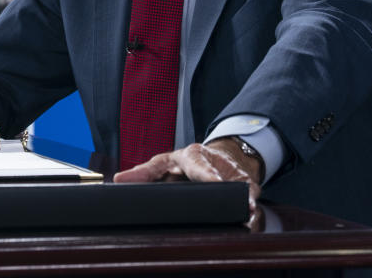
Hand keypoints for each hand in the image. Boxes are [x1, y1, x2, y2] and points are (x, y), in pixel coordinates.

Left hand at [112, 141, 261, 212]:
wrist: (214, 157)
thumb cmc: (185, 163)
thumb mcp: (163, 163)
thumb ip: (143, 172)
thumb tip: (118, 179)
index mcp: (192, 155)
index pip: (198, 163)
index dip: (206, 173)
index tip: (214, 181)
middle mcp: (214, 161)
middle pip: (223, 174)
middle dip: (231, 186)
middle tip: (239, 201)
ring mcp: (232, 172)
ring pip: (241, 185)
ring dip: (245, 198)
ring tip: (249, 211)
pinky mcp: (246, 183)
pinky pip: (251, 195)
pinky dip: (252, 206)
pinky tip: (252, 216)